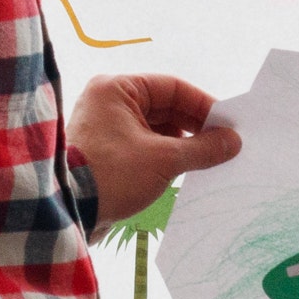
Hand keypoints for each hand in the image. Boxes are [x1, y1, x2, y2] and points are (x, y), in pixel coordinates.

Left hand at [70, 73, 239, 230]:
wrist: (65, 210)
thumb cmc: (110, 174)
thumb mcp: (165, 159)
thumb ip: (204, 148)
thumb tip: (233, 142)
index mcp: (116, 89)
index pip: (173, 88)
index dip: (204, 106)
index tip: (229, 125)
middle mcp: (108, 102)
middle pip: (165, 107)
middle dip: (195, 127)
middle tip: (224, 144)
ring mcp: (105, 127)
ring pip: (156, 128)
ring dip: (183, 143)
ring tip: (209, 159)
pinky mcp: (106, 151)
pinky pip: (145, 144)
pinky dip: (166, 154)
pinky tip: (187, 168)